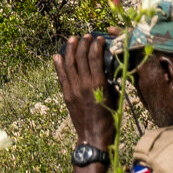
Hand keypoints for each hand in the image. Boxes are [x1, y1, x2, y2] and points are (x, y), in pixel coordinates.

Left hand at [53, 34, 113, 148]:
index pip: (95, 57)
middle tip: (86, 36)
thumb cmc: (109, 118)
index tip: (99, 38)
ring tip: (72, 39)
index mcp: (98, 84)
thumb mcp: (114, 96)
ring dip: (70, 49)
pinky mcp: (66, 95)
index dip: (96, 45)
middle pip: (81, 57)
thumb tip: (106, 67)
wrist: (94, 136)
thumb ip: (109, 81)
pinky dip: (58, 65)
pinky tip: (58, 56)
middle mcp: (84, 84)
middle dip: (83, 43)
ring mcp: (73, 89)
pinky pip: (61, 76)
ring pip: (69, 64)